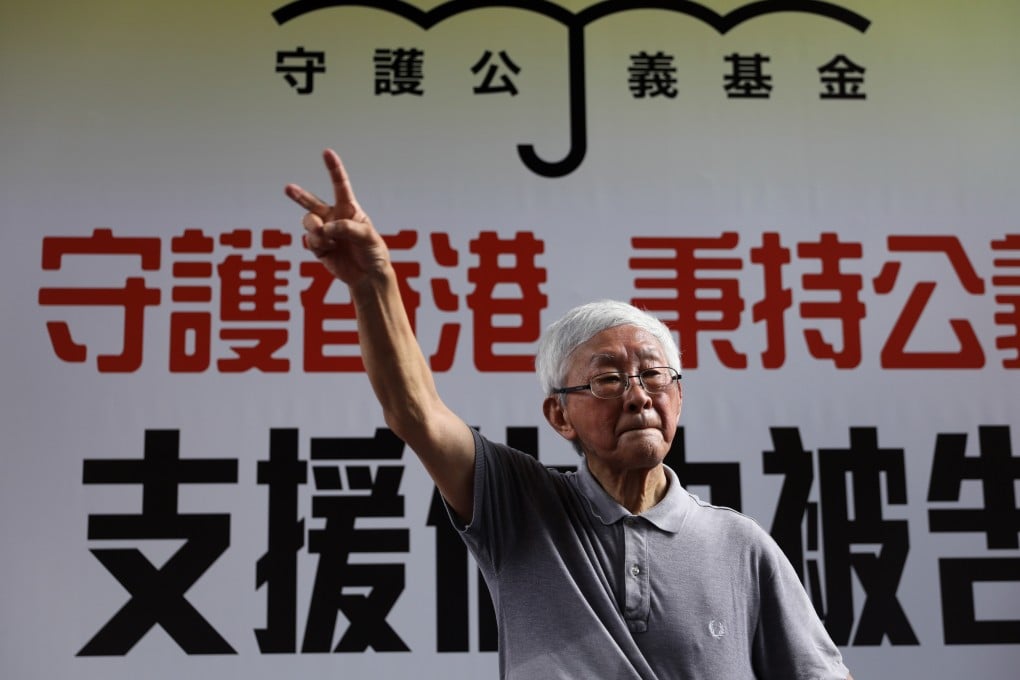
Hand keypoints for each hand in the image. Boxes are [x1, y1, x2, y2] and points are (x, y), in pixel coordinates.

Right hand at [284, 149, 389, 285]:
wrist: (368, 276)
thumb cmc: (373, 252)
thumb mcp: (368, 237)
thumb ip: (347, 228)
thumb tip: (325, 227)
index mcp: (349, 210)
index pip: (340, 186)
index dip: (334, 169)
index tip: (327, 152)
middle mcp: (335, 218)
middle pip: (313, 203)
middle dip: (299, 196)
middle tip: (288, 188)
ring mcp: (325, 233)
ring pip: (309, 223)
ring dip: (314, 228)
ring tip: (325, 236)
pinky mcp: (319, 247)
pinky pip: (310, 241)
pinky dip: (317, 244)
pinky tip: (328, 248)